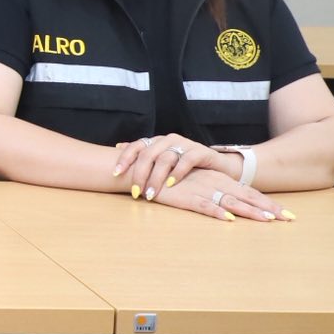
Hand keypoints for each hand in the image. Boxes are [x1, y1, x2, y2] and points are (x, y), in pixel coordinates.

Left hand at [114, 133, 229, 200]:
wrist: (217, 167)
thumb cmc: (186, 166)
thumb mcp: (163, 160)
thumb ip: (143, 155)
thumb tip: (117, 147)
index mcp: (157, 141)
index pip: (136, 146)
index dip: (125, 159)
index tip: (115, 173)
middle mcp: (169, 140)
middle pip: (148, 154)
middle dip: (139, 174)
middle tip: (136, 192)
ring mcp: (185, 144)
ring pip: (165, 159)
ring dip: (156, 178)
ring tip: (150, 194)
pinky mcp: (200, 151)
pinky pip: (186, 161)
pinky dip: (177, 173)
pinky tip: (171, 184)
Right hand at [150, 164, 290, 222]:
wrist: (142, 168)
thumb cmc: (169, 176)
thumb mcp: (194, 180)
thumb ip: (211, 188)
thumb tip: (228, 202)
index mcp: (217, 178)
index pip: (247, 191)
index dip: (266, 202)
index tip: (284, 213)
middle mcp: (213, 183)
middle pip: (246, 196)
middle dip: (268, 208)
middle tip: (288, 218)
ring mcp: (200, 190)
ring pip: (230, 201)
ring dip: (249, 211)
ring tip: (267, 220)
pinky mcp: (184, 197)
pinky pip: (203, 205)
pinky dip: (217, 212)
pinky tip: (229, 218)